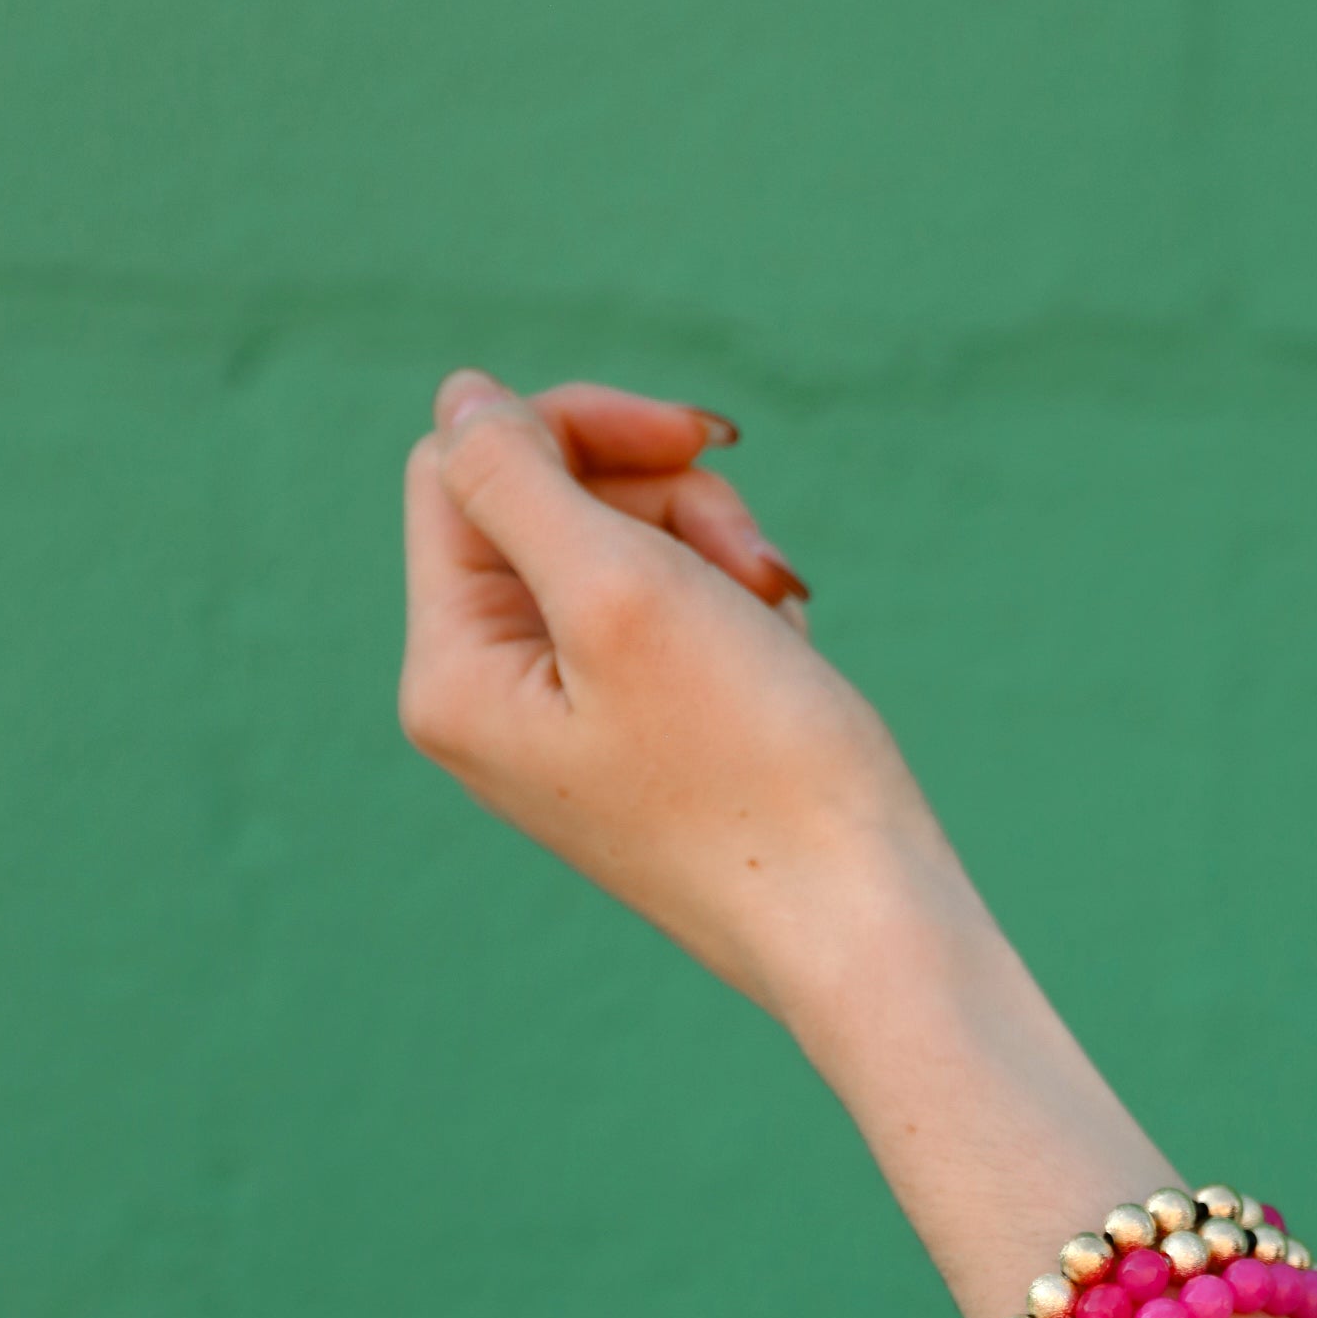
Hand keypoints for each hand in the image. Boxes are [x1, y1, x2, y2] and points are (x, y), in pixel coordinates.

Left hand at [400, 372, 949, 1016]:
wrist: (864, 921)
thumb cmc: (754, 764)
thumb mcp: (620, 589)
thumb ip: (515, 477)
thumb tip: (459, 396)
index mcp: (452, 672)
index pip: (464, 470)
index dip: (580, 426)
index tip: (703, 443)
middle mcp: (487, 703)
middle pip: (542, 505)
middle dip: (663, 502)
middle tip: (761, 560)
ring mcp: (563, 726)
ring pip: (615, 553)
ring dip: (710, 551)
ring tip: (782, 611)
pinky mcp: (638, 741)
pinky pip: (662, 620)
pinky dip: (731, 608)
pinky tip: (786, 650)